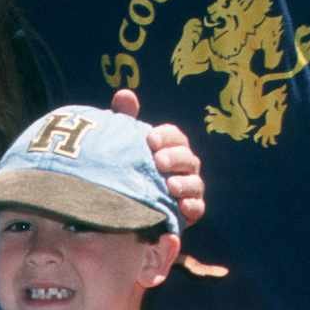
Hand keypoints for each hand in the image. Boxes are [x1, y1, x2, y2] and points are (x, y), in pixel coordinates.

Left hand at [111, 89, 204, 228]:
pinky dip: (191, 208)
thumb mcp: (119, 146)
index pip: (175, 137)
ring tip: (170, 186)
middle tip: (158, 161)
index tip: (150, 140)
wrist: (113, 209)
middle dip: (176, 158)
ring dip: (186, 184)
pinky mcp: (184, 215)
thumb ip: (124, 120)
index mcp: (168, 148)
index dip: (167, 136)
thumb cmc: (120, 169)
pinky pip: (196, 210)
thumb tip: (125, 94)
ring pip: (195, 185)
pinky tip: (180, 209)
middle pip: (188, 159)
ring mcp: (186, 192)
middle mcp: (181, 169)